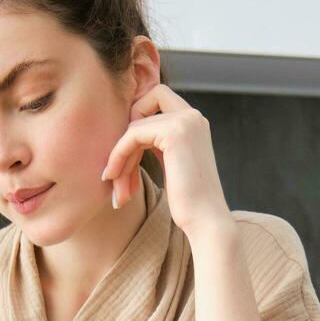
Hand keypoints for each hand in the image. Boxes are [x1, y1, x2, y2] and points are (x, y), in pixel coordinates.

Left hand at [100, 84, 232, 241]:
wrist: (205, 221)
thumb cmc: (187, 202)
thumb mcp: (170, 163)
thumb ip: (156, 143)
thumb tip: (126, 132)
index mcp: (194, 122)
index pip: (155, 99)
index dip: (135, 120)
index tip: (126, 156)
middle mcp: (193, 116)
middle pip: (142, 106)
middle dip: (125, 136)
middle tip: (115, 173)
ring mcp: (186, 121)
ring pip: (134, 126)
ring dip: (118, 157)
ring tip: (116, 188)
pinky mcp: (175, 132)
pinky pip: (132, 135)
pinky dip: (118, 156)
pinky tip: (114, 178)